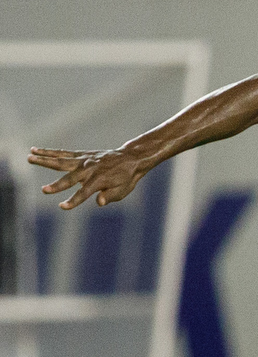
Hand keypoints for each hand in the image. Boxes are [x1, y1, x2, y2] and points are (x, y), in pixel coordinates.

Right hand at [31, 146, 147, 209]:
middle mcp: (89, 169)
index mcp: (99, 180)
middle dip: (57, 185)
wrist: (130, 159)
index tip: (62, 207)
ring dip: (44, 160)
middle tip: (43, 190)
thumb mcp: (123, 190)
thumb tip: (99, 202)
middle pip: (70, 178)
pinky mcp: (80, 155)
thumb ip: (110, 196)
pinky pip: (62, 153)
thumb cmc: (126, 178)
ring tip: (29, 158)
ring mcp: (83, 160)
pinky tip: (35, 150)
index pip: (84, 193)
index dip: (74, 201)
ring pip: (61, 160)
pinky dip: (49, 152)